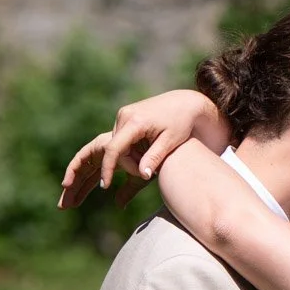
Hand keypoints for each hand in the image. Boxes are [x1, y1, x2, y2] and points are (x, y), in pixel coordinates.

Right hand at [57, 89, 225, 209]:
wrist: (184, 102)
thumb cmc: (180, 123)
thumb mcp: (170, 142)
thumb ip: (155, 158)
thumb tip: (143, 176)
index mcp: (135, 122)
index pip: (114, 149)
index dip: (108, 169)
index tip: (105, 186)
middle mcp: (124, 116)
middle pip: (116, 151)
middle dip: (128, 165)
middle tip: (150, 172)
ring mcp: (123, 116)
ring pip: (118, 147)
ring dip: (130, 158)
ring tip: (152, 157)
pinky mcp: (124, 117)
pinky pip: (121, 141)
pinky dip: (131, 151)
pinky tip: (146, 151)